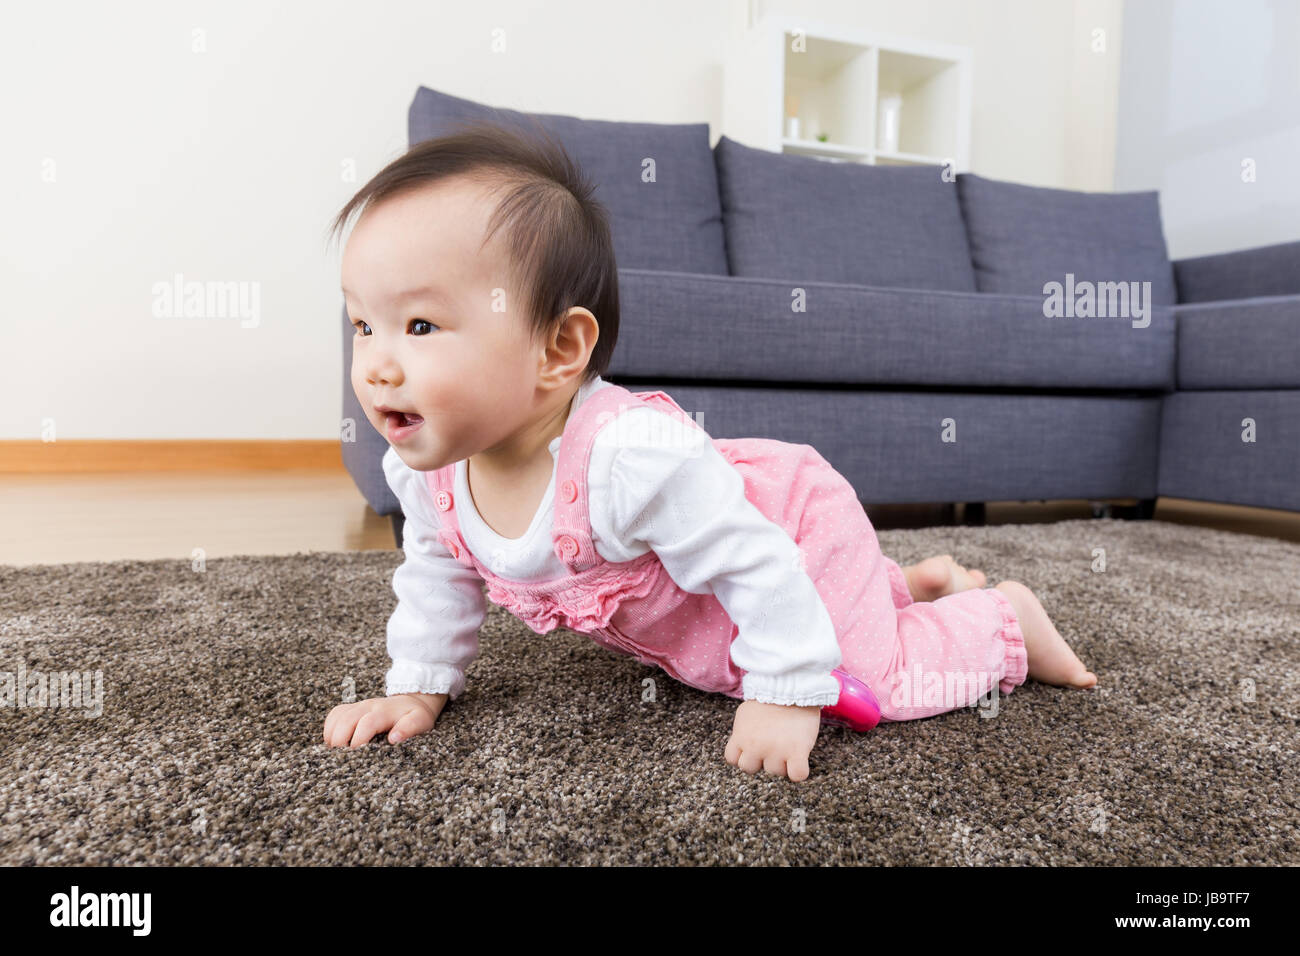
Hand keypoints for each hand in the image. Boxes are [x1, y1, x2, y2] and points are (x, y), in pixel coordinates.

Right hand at [323, 692, 446, 747]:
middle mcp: (368, 707)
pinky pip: (334, 715)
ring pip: (337, 716)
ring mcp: (359, 706)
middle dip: (340, 740)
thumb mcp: (420, 721)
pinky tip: (334, 742)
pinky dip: (330, 729)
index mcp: (384, 712)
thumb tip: (394, 738)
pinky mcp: (352, 709)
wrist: (413, 700)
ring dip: (332, 735)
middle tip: (342, 759)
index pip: (366, 723)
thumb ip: (409, 728)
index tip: (355, 756)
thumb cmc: (416, 715)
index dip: (358, 740)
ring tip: (336, 753)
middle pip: (345, 719)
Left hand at [724, 699, 822, 781]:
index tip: (753, 747)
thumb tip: (743, 741)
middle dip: (760, 760)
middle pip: (750, 769)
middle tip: (772, 746)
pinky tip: (800, 758)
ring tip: (788, 743)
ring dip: (782, 762)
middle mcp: (755, 747)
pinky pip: (797, 775)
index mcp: (741, 737)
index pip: (732, 759)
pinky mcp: (797, 752)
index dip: (743, 755)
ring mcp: (776, 751)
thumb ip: (742, 731)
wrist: (789, 685)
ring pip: (776, 772)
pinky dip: (799, 771)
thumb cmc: (769, 698)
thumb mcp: (746, 714)